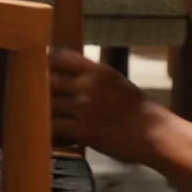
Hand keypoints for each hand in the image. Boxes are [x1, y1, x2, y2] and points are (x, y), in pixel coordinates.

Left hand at [50, 49, 167, 165]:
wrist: (155, 134)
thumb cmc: (142, 110)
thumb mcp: (119, 84)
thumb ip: (97, 79)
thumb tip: (77, 79)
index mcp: (99, 72)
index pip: (63, 57)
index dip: (49, 60)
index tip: (41, 65)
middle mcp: (88, 86)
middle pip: (50, 80)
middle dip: (42, 88)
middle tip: (36, 94)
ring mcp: (84, 108)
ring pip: (50, 104)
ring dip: (44, 111)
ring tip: (41, 116)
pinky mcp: (83, 131)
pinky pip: (55, 128)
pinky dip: (50, 131)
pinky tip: (50, 134)